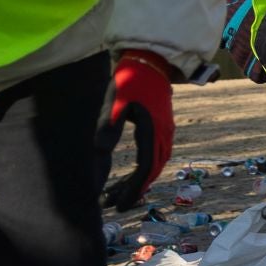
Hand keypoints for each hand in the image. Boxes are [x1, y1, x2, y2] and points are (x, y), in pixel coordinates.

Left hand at [99, 49, 175, 210]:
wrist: (150, 59)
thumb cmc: (130, 78)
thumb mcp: (116, 100)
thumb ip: (109, 124)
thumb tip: (99, 151)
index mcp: (153, 130)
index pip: (145, 168)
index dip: (132, 189)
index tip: (118, 204)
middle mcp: (164, 134)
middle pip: (152, 170)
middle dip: (135, 190)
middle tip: (116, 205)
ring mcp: (166, 130)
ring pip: (155, 164)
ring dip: (140, 181)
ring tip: (121, 193)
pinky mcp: (162, 126)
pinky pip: (156, 154)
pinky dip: (145, 168)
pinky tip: (134, 173)